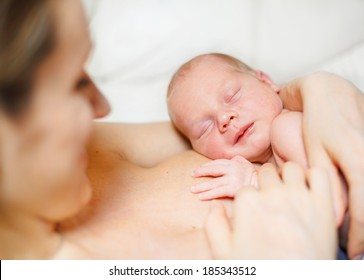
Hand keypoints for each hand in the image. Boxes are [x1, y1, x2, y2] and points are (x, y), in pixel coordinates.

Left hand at [191, 155, 256, 199]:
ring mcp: (234, 179)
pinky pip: (218, 191)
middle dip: (201, 172)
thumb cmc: (257, 179)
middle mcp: (234, 169)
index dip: (207, 166)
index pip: (218, 162)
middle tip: (192, 175)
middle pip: (213, 169)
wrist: (265, 188)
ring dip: (201, 186)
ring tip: (192, 189)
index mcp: (236, 162)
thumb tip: (234, 158)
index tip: (198, 169)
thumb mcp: (249, 166)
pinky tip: (200, 197)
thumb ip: (240, 161)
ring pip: (214, 182)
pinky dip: (208, 194)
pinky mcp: (234, 189)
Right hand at [205, 162, 336, 258]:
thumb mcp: (223, 252)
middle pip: (267, 173)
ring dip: (288, 176)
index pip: (246, 189)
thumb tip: (213, 204)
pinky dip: (314, 177)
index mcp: (247, 202)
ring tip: (291, 192)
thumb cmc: (258, 271)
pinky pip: (319, 174)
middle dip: (267, 184)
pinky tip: (310, 190)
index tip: (257, 213)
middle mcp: (272, 194)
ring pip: (291, 168)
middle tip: (273, 201)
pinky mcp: (322, 204)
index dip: (251, 202)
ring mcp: (299, 197)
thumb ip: (213, 223)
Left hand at [279, 72, 363, 258]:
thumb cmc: (318, 121)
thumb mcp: (317, 152)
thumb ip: (327, 184)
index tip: (351, 252)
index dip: (359, 235)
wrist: (331, 92)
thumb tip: (335, 216)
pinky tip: (359, 209)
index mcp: (360, 161)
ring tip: (359, 237)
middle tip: (356, 250)